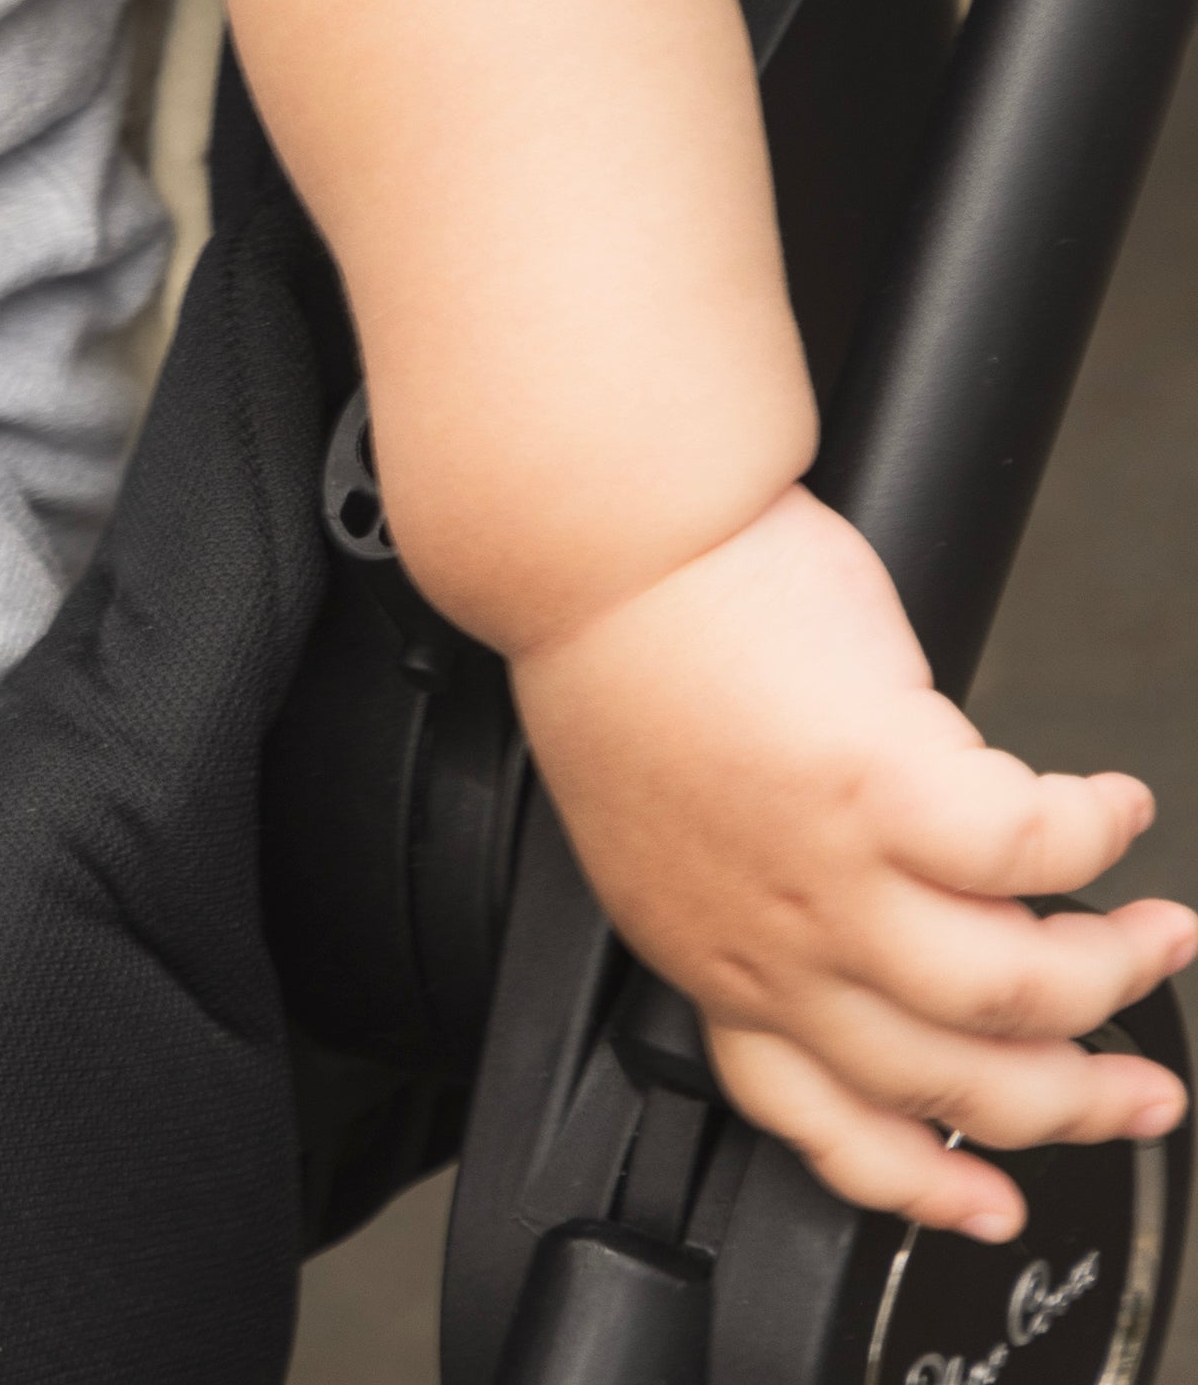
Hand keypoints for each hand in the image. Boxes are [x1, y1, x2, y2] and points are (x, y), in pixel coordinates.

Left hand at [513, 486, 1195, 1239]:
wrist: (599, 533)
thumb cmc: (625, 639)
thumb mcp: (669, 825)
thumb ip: (759, 897)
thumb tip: (878, 919)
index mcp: (712, 954)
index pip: (822, 1118)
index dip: (924, 1184)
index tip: (995, 1206)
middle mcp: (775, 941)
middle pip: (953, 1081)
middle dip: (1074, 1105)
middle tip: (1144, 1090)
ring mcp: (832, 873)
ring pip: (1015, 989)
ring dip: (1113, 974)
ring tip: (1159, 935)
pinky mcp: (884, 783)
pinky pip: (1035, 849)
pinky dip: (1096, 832)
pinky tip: (1116, 807)